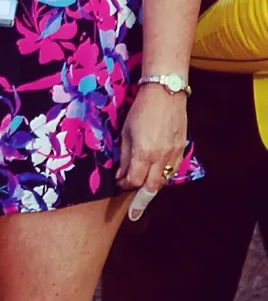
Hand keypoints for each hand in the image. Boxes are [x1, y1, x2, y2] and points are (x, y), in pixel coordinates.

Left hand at [119, 81, 187, 217]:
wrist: (166, 93)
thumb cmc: (141, 110)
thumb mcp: (126, 132)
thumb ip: (124, 155)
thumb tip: (120, 174)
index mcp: (144, 153)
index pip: (134, 180)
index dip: (124, 185)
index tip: (118, 184)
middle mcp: (161, 157)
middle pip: (151, 187)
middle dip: (140, 198)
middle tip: (133, 207)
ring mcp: (174, 154)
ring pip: (163, 180)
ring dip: (152, 187)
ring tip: (142, 190)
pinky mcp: (182, 149)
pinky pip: (172, 170)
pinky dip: (162, 175)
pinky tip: (155, 174)